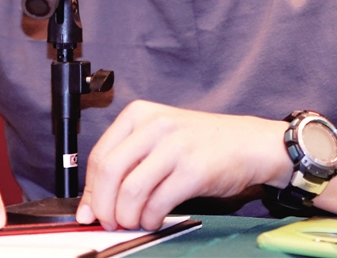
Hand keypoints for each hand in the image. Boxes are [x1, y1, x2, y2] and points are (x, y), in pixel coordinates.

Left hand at [75, 100, 286, 230]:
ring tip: (135, 221)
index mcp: (140, 114)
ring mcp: (175, 146)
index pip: (99, 155)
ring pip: (130, 190)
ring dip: (127, 217)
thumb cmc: (199, 142)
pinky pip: (157, 203)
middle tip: (110, 222)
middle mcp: (155, 125)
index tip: (89, 211)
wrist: (247, 143)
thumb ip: (127, 161)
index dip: (90, 190)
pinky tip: (154, 219)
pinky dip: (150, 219)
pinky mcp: (193, 170)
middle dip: (104, 207)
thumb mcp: (158, 137)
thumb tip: (93, 202)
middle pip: (109, 172)